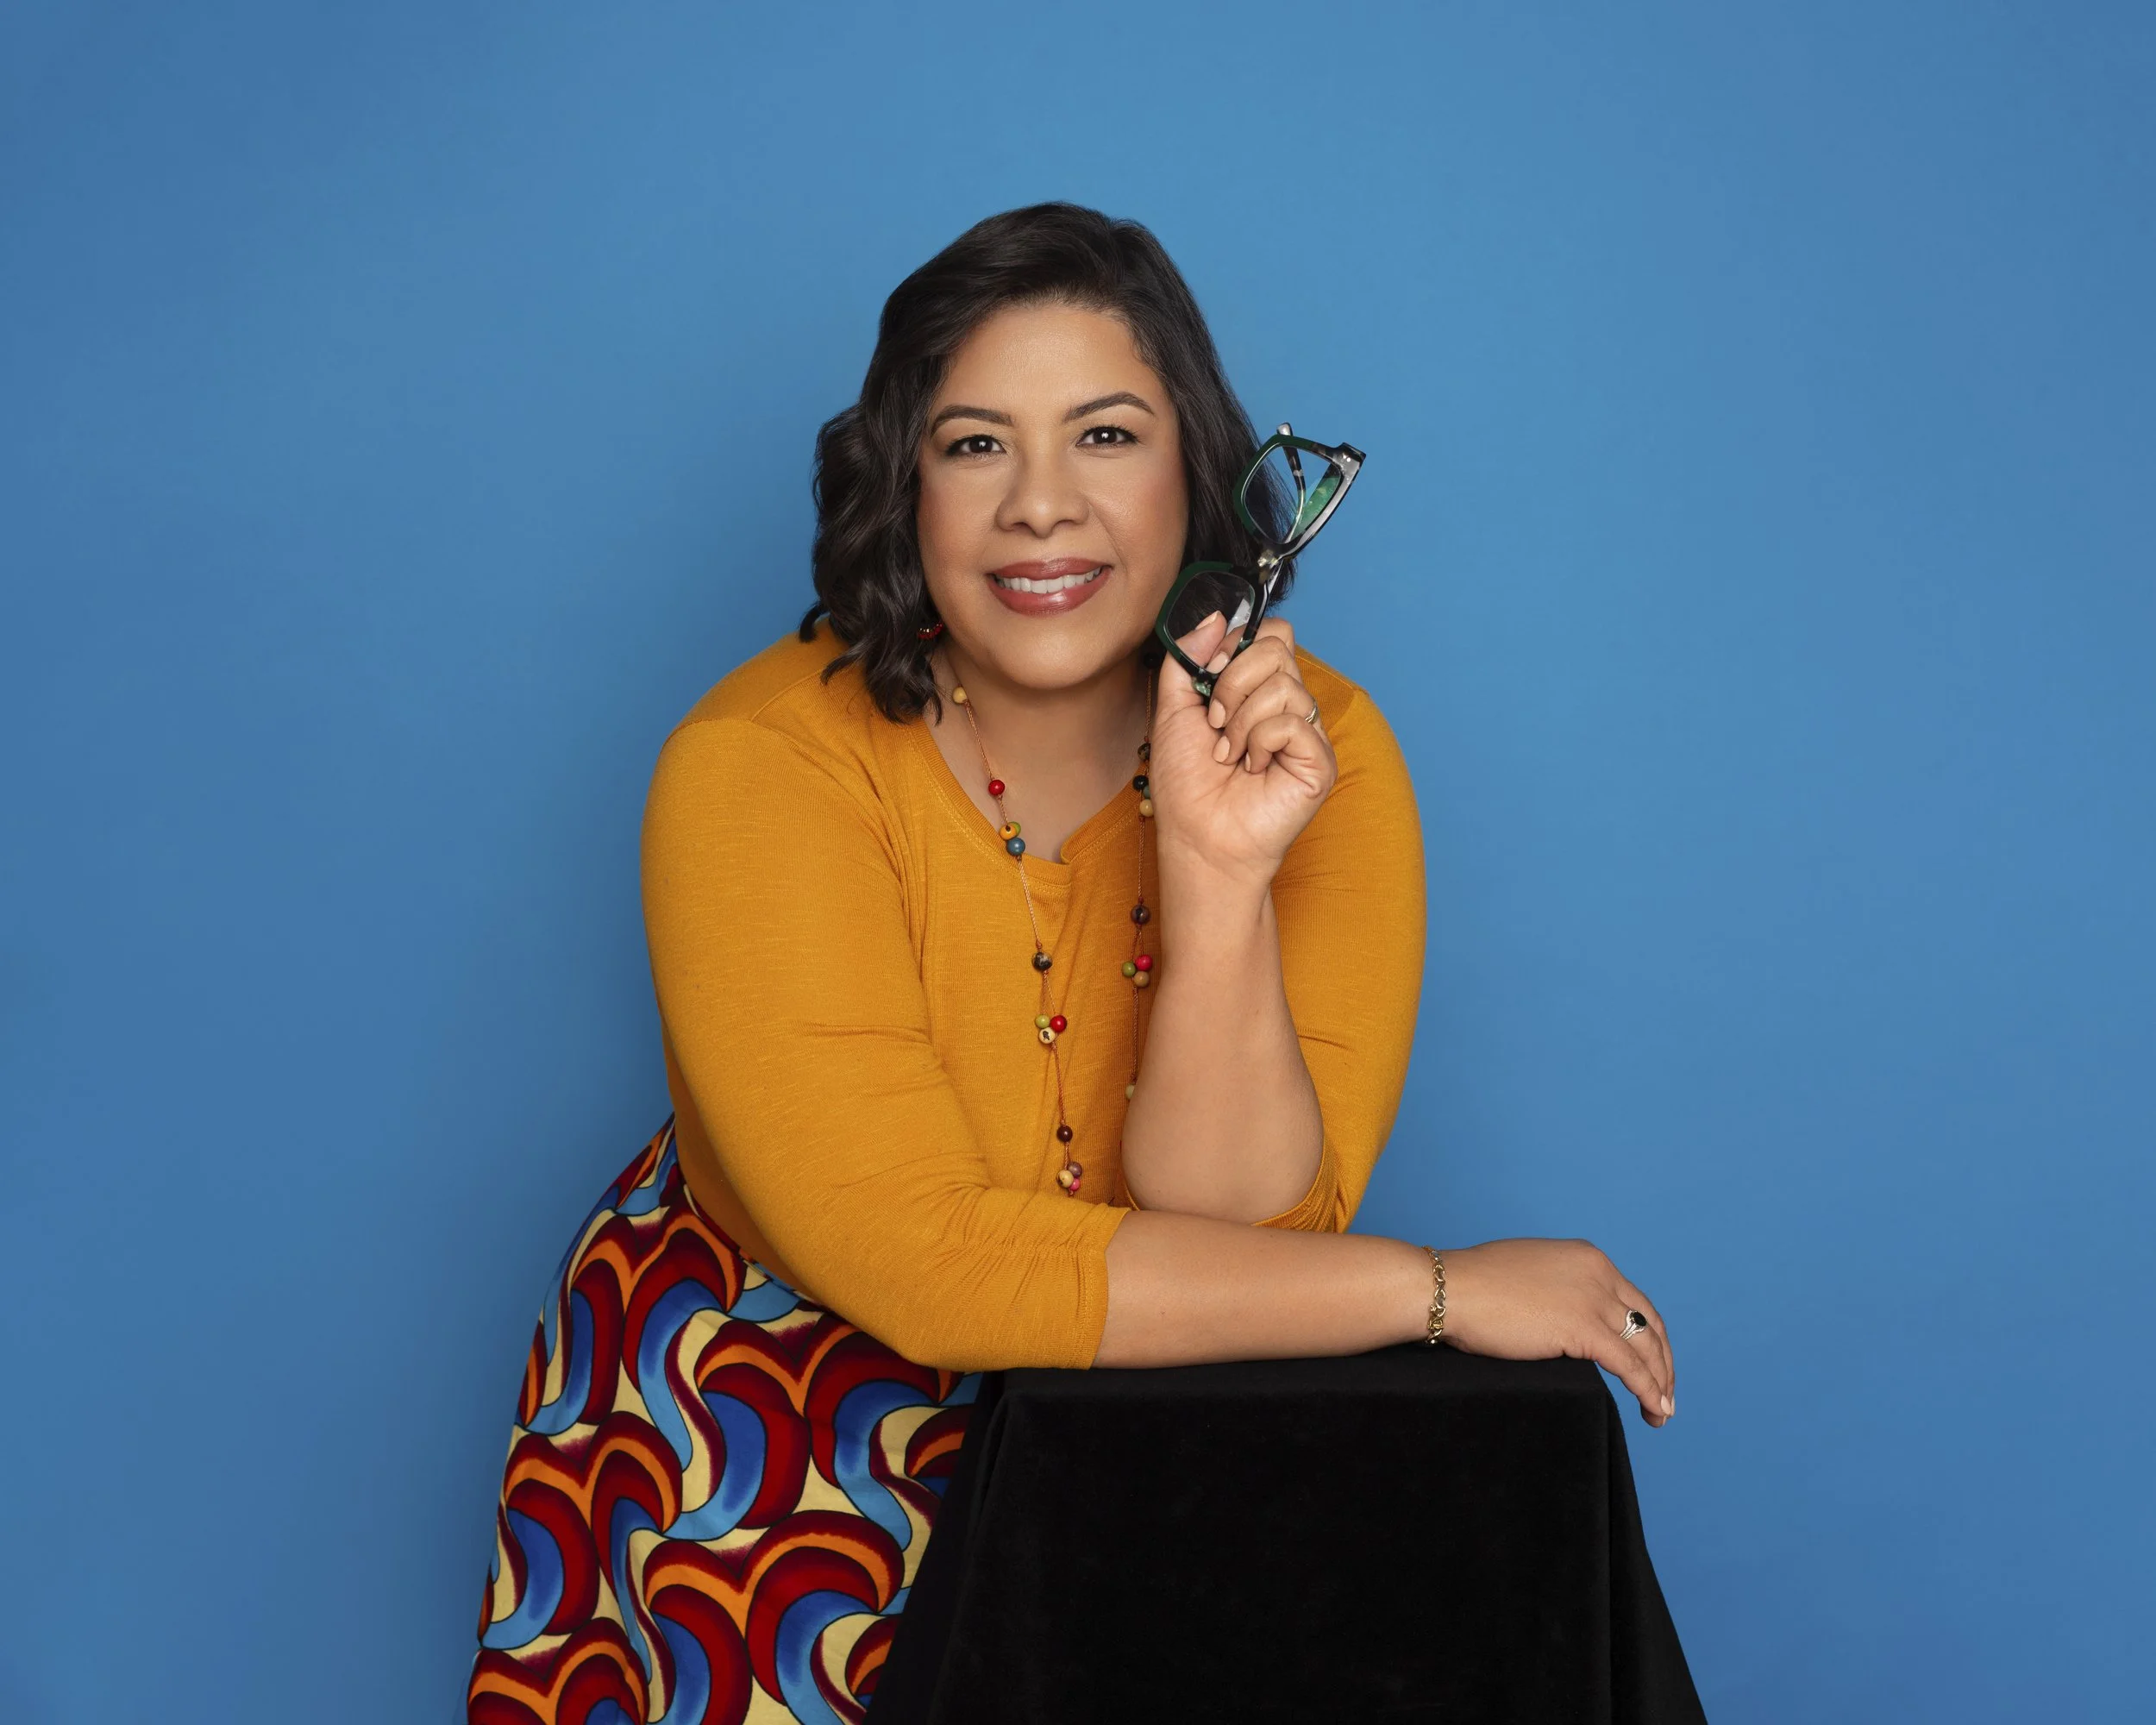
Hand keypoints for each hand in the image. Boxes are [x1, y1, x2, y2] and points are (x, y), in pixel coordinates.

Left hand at [1149, 613, 1337, 893]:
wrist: (1198, 837)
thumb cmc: (1186, 783)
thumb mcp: (1171, 708)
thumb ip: (1187, 657)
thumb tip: (1218, 619)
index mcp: (1258, 689)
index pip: (1270, 634)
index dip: (1235, 647)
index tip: (1207, 680)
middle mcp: (1286, 705)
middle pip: (1278, 646)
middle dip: (1233, 682)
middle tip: (1217, 724)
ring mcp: (1305, 731)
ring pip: (1284, 683)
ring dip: (1241, 721)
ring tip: (1230, 754)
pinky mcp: (1319, 759)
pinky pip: (1292, 721)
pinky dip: (1260, 742)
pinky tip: (1253, 769)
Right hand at [1438, 1238, 1676, 1427]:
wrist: (1451, 1289)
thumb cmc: (1474, 1284)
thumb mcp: (1531, 1274)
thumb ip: (1559, 1289)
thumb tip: (1565, 1318)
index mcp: (1588, 1258)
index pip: (1635, 1301)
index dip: (1648, 1336)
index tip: (1650, 1362)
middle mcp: (1600, 1273)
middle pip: (1649, 1324)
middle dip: (1662, 1363)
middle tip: (1663, 1393)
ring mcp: (1594, 1300)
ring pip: (1646, 1348)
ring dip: (1660, 1383)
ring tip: (1660, 1411)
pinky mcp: (1584, 1329)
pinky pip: (1630, 1367)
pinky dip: (1649, 1391)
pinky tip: (1654, 1410)